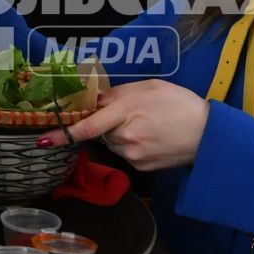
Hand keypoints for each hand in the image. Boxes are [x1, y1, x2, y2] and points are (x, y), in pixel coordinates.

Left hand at [47, 80, 208, 171]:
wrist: (209, 135)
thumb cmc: (181, 104)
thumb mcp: (149, 87)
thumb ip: (118, 93)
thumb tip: (95, 101)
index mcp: (127, 111)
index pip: (87, 126)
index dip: (63, 134)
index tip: (43, 140)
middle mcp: (126, 136)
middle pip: (99, 131)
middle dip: (106, 122)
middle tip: (132, 113)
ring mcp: (133, 155)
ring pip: (111, 142)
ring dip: (119, 133)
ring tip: (147, 124)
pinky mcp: (139, 167)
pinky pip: (124, 153)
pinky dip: (131, 144)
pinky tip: (151, 137)